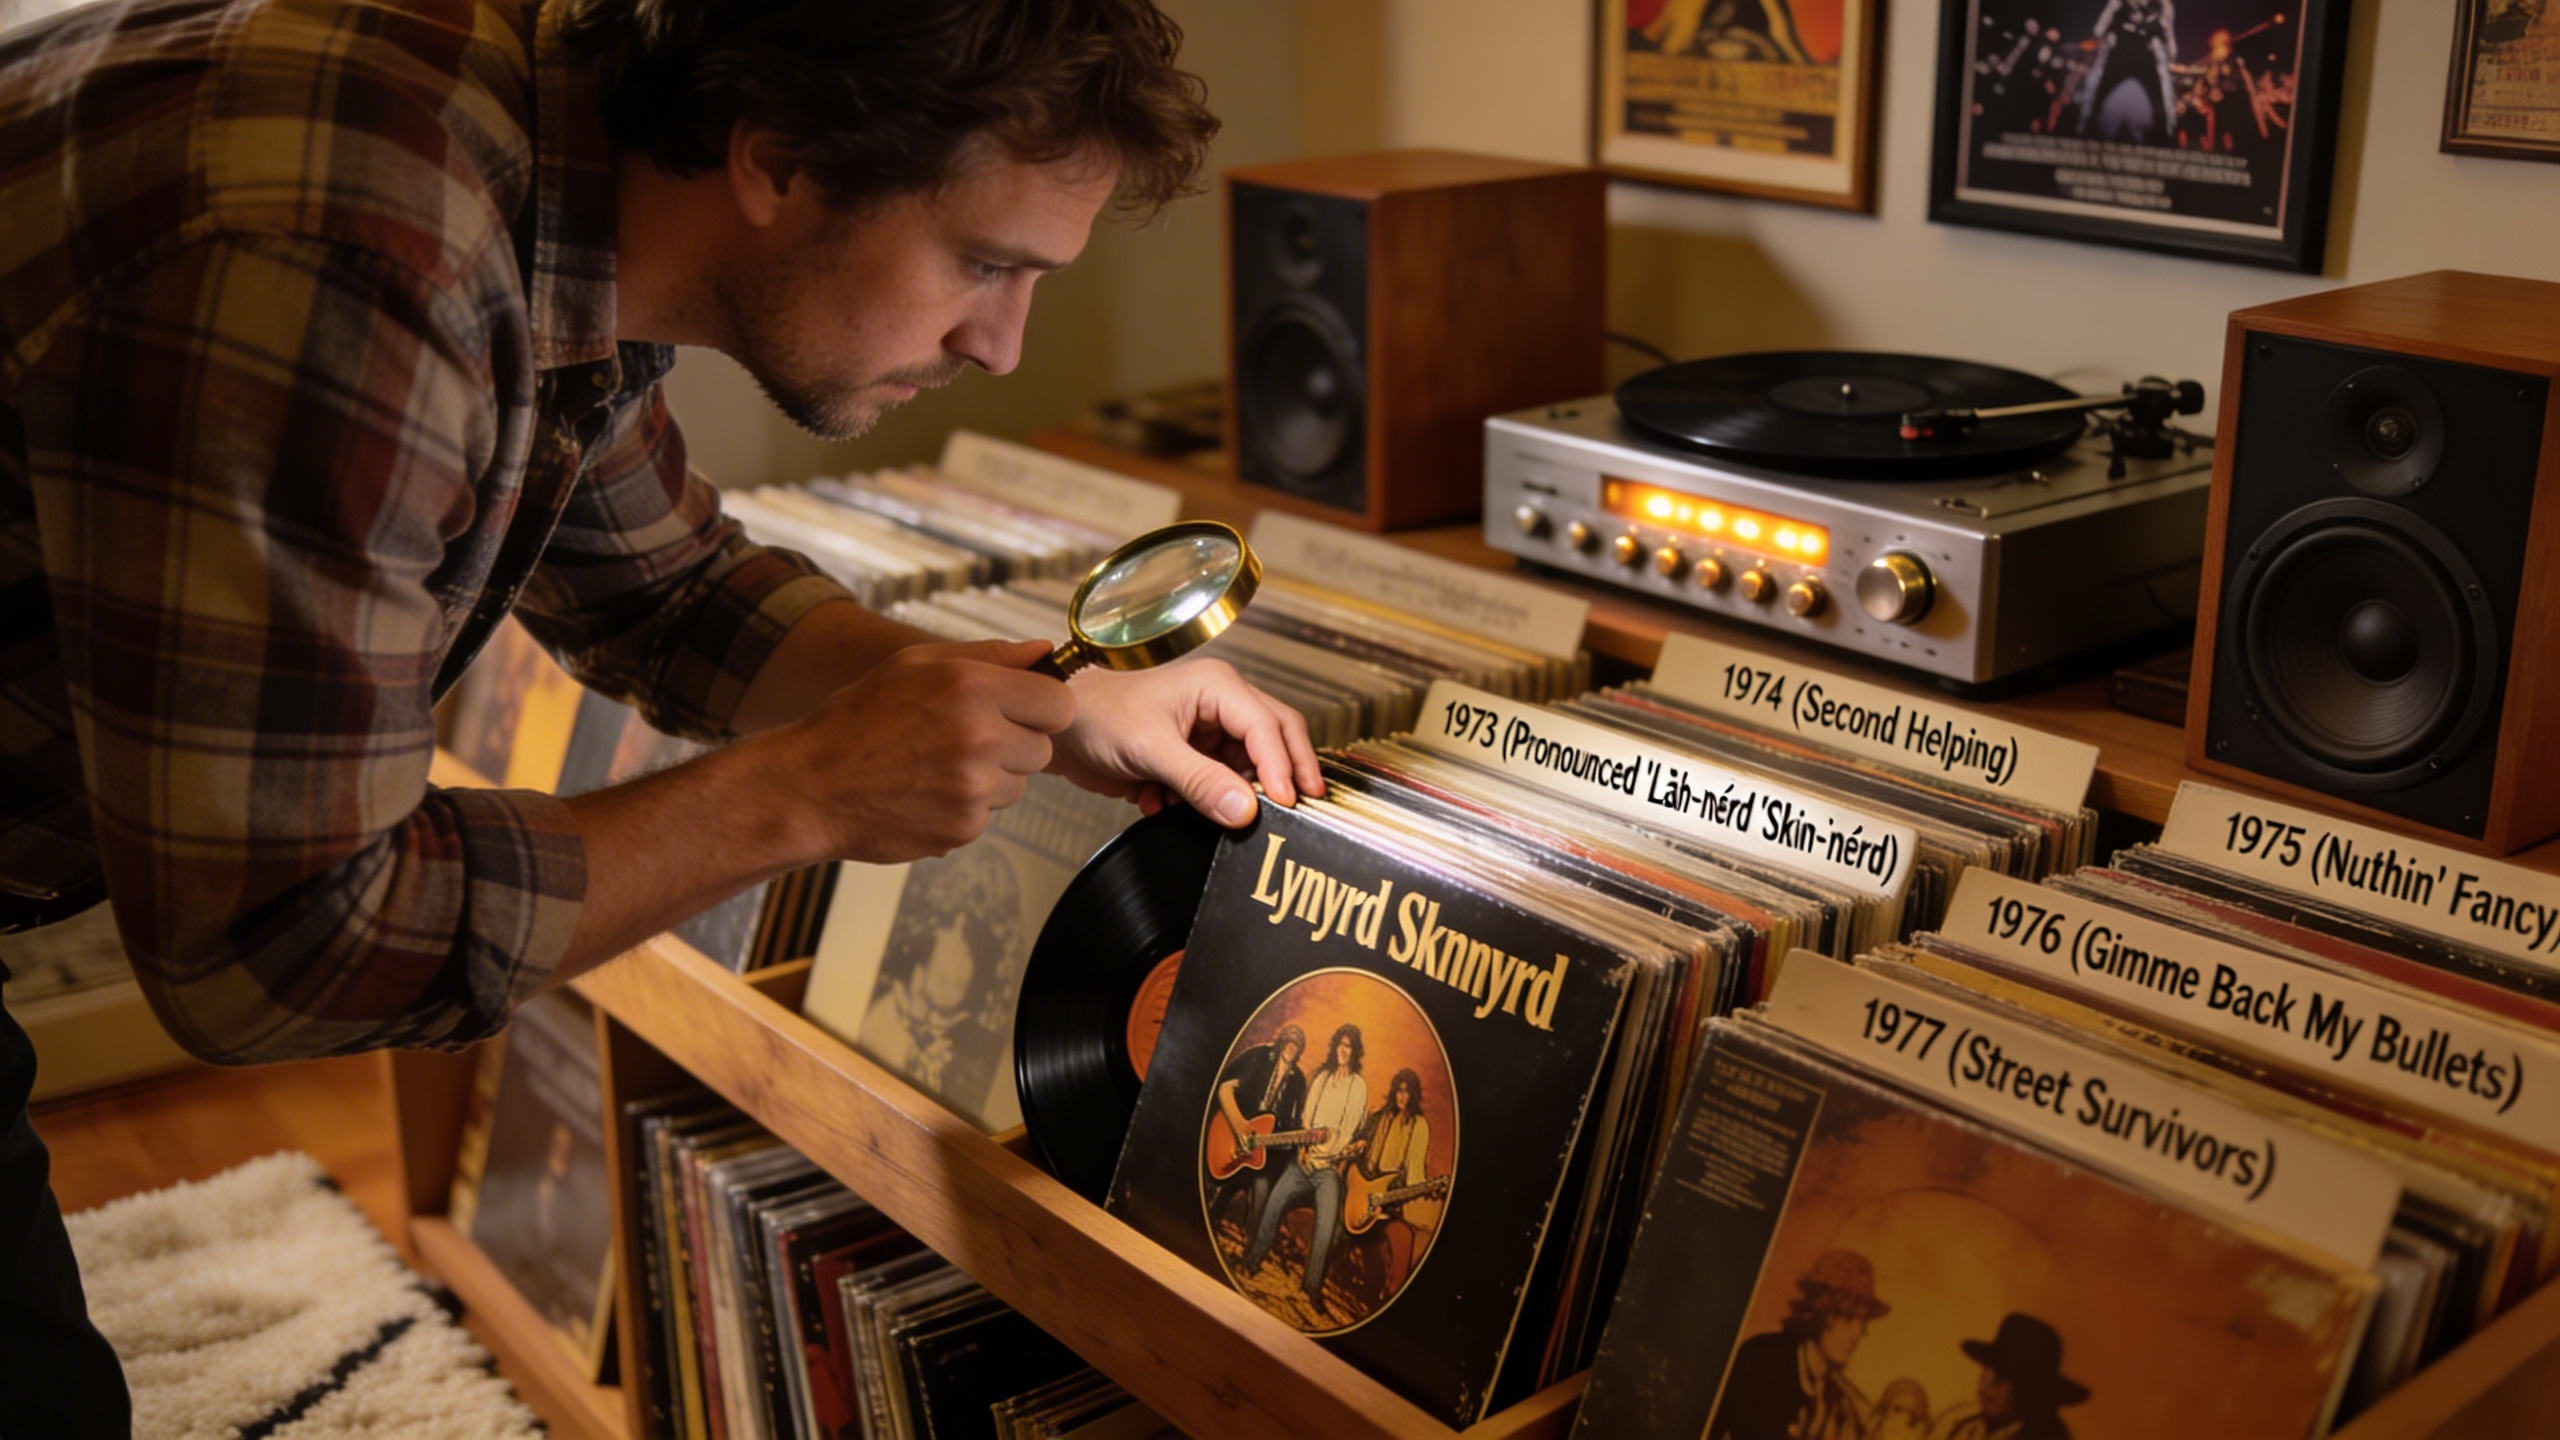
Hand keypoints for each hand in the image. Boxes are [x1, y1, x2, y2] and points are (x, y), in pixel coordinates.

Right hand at [765, 638, 1073, 863]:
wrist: (810, 785)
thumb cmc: (858, 718)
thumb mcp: (916, 664)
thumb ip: (990, 654)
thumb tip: (1044, 651)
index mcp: (973, 687)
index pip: (1058, 704)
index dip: (1042, 707)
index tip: (1022, 710)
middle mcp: (981, 738)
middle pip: (1041, 749)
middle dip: (1013, 744)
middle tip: (963, 738)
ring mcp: (974, 789)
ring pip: (1016, 784)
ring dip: (989, 777)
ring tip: (935, 765)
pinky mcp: (963, 828)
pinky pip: (987, 814)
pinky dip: (964, 806)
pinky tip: (924, 792)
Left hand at [1049, 657, 1323, 826]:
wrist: (1058, 730)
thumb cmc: (1096, 714)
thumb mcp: (1151, 749)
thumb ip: (1201, 781)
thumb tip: (1245, 810)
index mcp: (1218, 686)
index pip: (1269, 727)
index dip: (1283, 767)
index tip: (1288, 803)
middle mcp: (1220, 703)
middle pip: (1275, 739)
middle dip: (1283, 775)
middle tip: (1300, 809)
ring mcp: (1208, 730)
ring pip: (1247, 767)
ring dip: (1226, 794)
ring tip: (1196, 806)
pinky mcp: (1194, 755)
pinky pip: (1218, 784)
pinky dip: (1199, 800)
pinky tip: (1163, 802)